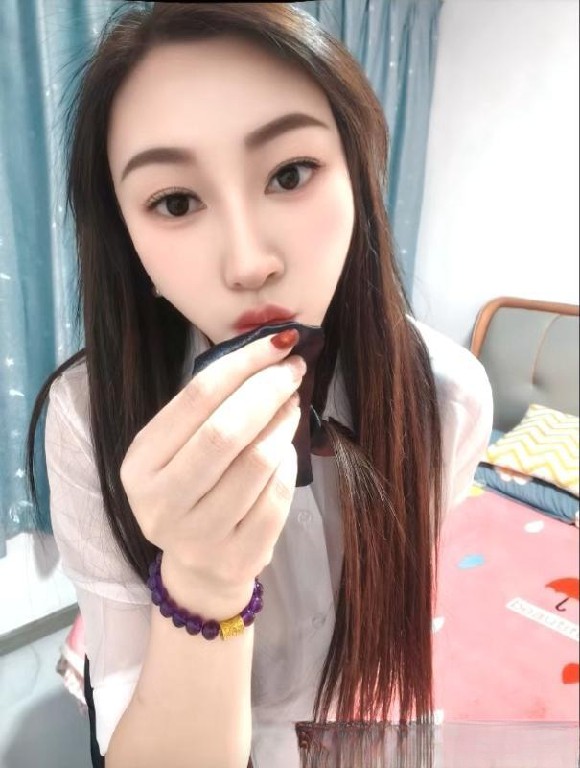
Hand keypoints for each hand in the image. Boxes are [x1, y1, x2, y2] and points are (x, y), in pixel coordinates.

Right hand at [120, 330, 304, 600]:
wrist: (196, 569)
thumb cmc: (189, 491)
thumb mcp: (176, 451)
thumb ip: (205, 410)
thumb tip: (264, 356)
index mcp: (141, 465)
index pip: (195, 399)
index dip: (241, 365)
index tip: (276, 343)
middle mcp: (163, 502)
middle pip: (226, 431)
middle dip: (267, 390)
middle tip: (293, 369)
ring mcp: (200, 535)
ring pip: (258, 462)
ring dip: (283, 423)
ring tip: (291, 404)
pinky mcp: (238, 556)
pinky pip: (278, 496)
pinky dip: (289, 462)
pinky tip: (286, 447)